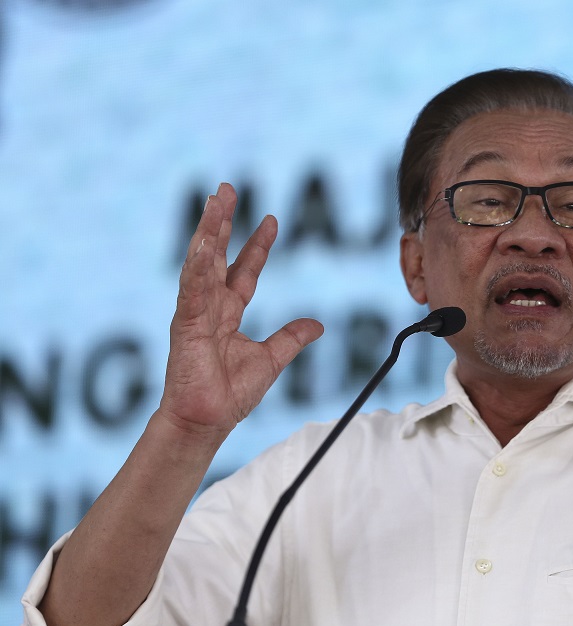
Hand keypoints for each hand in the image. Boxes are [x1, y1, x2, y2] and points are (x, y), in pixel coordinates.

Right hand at [158, 183, 323, 446]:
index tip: (272, 219)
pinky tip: (204, 242)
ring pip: (202, 261)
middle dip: (222, 222)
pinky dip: (197, 264)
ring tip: (216, 199)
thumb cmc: (231, 394)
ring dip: (209, 229)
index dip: (257, 245)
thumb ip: (292, 338)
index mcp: (229, 313)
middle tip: (228, 189)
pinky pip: (192, 288)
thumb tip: (319, 325)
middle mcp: (210, 306)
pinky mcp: (186, 323)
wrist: (208, 420)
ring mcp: (196, 312)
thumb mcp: (272, 359)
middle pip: (217, 255)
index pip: (245, 270)